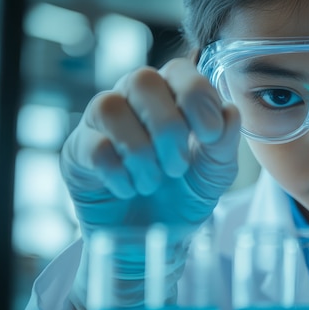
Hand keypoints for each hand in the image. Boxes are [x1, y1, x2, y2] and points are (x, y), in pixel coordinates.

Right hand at [61, 58, 239, 309]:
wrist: (151, 238)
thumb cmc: (184, 194)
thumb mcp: (215, 172)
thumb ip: (224, 142)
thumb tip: (231, 112)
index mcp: (172, 95)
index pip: (180, 71)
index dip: (197, 98)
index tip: (210, 136)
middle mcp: (133, 98)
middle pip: (142, 80)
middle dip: (168, 127)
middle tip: (178, 167)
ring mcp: (101, 122)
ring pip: (110, 107)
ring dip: (141, 152)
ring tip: (152, 182)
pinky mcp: (78, 151)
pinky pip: (93, 147)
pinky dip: (119, 174)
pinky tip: (129, 189)